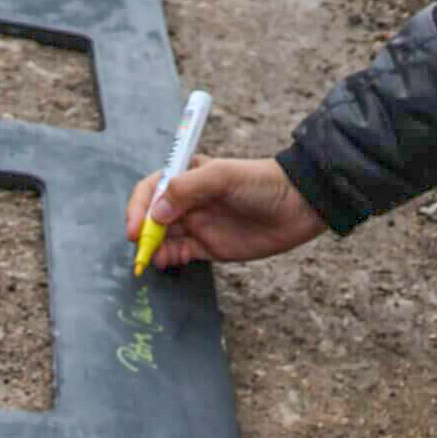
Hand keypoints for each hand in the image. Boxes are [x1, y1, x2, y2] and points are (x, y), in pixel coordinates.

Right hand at [125, 155, 326, 268]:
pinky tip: (165, 262)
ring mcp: (199, 224)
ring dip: (152, 248)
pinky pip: (180, 254)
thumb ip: (188, 189)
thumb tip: (156, 212)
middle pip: (153, 216)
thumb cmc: (262, 182)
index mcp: (189, 176)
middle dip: (142, 231)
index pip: (152, 189)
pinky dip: (167, 258)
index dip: (139, 207)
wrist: (300, 205)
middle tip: (139, 247)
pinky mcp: (210, 247)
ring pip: (163, 238)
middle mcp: (189, 200)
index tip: (137, 227)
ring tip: (151, 258)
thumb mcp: (224, 176)